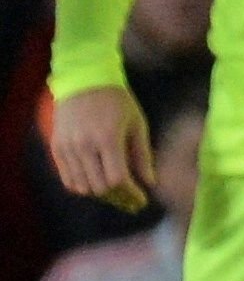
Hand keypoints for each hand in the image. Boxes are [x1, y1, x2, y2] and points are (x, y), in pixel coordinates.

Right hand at [50, 85, 153, 211]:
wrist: (84, 81)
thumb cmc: (117, 102)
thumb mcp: (137, 124)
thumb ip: (142, 155)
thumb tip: (150, 183)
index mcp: (108, 138)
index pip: (117, 179)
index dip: (131, 193)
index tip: (142, 199)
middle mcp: (84, 144)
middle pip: (99, 187)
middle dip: (118, 198)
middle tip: (132, 200)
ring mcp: (67, 147)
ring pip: (82, 187)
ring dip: (101, 195)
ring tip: (117, 194)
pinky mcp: (57, 147)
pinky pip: (67, 179)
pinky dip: (83, 187)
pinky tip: (98, 186)